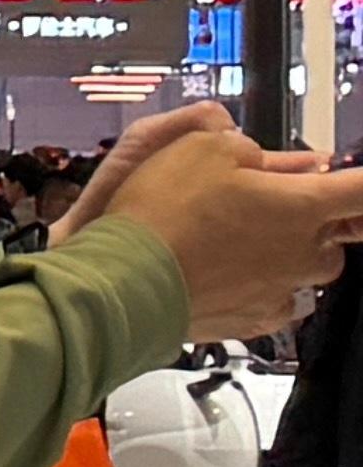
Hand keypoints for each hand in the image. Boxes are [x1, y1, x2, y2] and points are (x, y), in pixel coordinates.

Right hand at [75, 107, 362, 341]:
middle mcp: (304, 251)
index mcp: (302, 204)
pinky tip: (218, 271)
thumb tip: (254, 155)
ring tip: (230, 239)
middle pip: (334, 231)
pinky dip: (256, 284)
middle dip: (307, 216)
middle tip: (260, 202)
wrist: (126, 282)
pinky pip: (275, 297)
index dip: (361, 181)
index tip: (353, 179)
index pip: (362, 189)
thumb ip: (243, 146)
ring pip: (303, 267)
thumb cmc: (163, 217)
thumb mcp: (199, 148)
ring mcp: (283, 290)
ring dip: (281, 251)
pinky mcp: (257, 319)